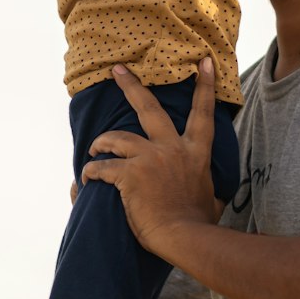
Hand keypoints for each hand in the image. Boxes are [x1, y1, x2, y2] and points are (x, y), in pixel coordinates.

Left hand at [81, 58, 218, 258]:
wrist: (186, 237)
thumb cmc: (199, 223)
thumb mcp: (212, 198)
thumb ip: (208, 188)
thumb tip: (213, 198)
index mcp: (195, 152)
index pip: (202, 113)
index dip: (204, 86)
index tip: (203, 61)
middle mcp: (172, 148)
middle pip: (148, 108)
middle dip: (131, 85)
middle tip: (117, 69)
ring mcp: (150, 159)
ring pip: (117, 137)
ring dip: (102, 142)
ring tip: (94, 148)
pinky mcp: (130, 174)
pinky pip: (103, 167)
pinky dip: (92, 171)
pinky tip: (86, 178)